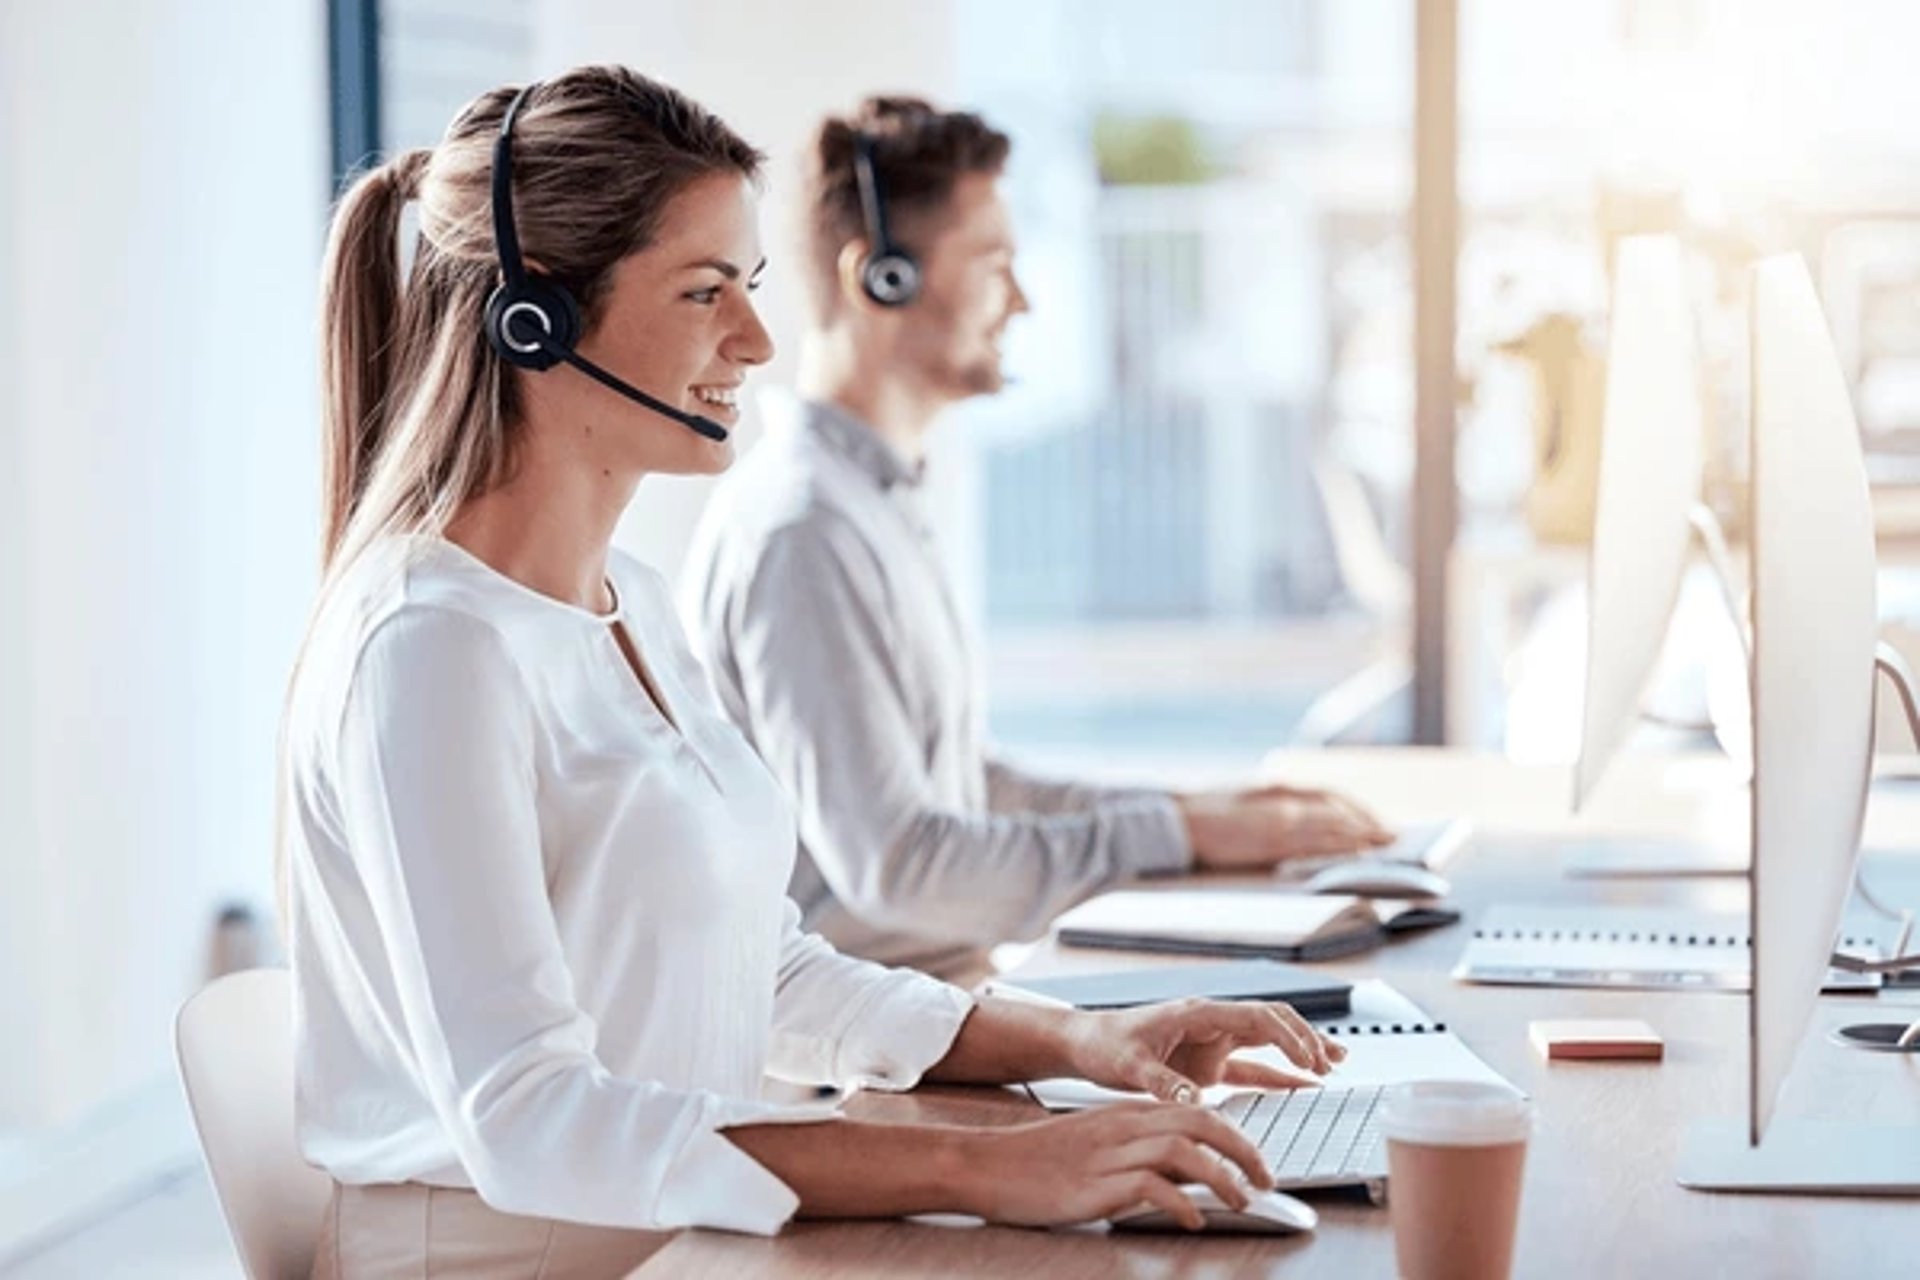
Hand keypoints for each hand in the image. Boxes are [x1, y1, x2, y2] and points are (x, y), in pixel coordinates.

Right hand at [956, 1102, 1276, 1229]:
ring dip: (1222, 1177)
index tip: (1256, 1160)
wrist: (987, 1164)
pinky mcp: (1096, 1184)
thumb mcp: (1095, 1143)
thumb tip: (1184, 1170)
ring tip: (1241, 1200)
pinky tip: (1193, 1219)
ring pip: (1184, 1151)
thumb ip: (1136, 1147)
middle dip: (1244, 1149)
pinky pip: (1151, 1187)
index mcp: (1126, 1114)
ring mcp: (1110, 1155)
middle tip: (1267, 1179)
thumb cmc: (1038, 1159)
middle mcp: (1124, 1127)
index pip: (1196, 1110)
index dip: (1236, 1133)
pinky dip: (1181, 1203)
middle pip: (1200, 1122)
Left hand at [1063, 997, 1344, 1101]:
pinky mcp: (1209, 1063)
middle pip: (1272, 1021)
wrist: (1085, 1044)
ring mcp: (1213, 1042)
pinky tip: (1303, 1084)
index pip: (1256, 1017)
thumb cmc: (1104, 1045)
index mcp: (1198, 1014)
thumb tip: (1193, 1099)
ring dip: (1300, 1048)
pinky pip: (1253, 1066)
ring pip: (1268, 1040)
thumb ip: (1160, 1082)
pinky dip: (1280, 1073)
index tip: (1312, 1059)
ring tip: (1335, 1062)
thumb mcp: (1128, 1065)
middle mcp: (1212, 1023)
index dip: (1289, 1036)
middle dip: (1305, 1038)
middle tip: (1331, 1062)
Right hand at [1178, 782, 1393, 869]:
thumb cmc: (1206, 811)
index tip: (1375, 819)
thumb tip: (1301, 814)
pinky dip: (1339, 848)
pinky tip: (1356, 854)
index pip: (1329, 797)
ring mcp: (1279, 823)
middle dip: (1369, 823)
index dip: (1356, 808)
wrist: (1178, 821)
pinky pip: (1315, 846)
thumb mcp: (1246, 797)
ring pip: (1333, 828)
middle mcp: (1284, 802)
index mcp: (1278, 789)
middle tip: (1394, 835)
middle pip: (1338, 812)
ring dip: (1363, 836)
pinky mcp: (1271, 843)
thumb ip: (1275, 801)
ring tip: (1386, 846)